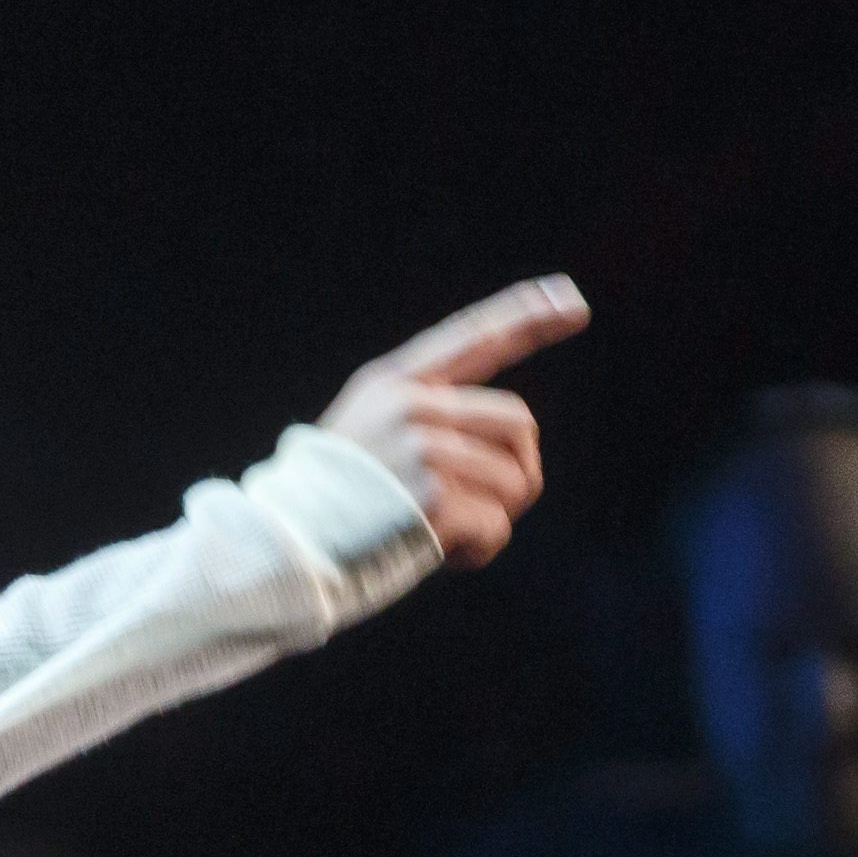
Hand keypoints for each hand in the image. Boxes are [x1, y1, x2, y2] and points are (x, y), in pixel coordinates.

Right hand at [320, 274, 589, 567]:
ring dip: (494, 518)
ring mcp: (424, 446)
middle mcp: (412, 405)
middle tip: (481, 509)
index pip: (474, 336)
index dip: (527, 315)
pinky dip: (479, 552)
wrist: (284, 547)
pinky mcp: (436, 493)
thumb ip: (429, 420)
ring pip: (517, 480)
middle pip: (518, 422)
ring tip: (442, 533)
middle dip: (517, 472)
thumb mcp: (368, 435)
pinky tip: (438, 555)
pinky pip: (497, 526)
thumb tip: (517, 442)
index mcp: (394, 383)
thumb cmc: (331, 505)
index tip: (573, 301)